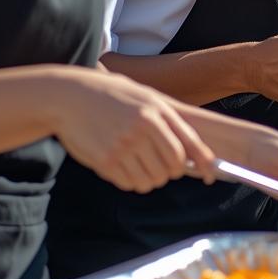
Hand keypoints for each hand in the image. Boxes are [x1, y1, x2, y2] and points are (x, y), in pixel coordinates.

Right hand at [49, 68, 213, 193]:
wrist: (68, 97)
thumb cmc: (110, 95)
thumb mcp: (143, 96)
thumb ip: (168, 119)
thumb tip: (191, 149)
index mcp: (156, 112)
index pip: (188, 145)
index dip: (203, 163)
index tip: (209, 175)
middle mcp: (142, 129)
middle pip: (171, 168)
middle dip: (169, 172)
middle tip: (159, 166)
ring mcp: (123, 146)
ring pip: (151, 180)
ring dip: (149, 179)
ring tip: (138, 166)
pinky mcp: (105, 161)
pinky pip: (129, 184)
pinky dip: (130, 181)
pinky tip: (122, 167)